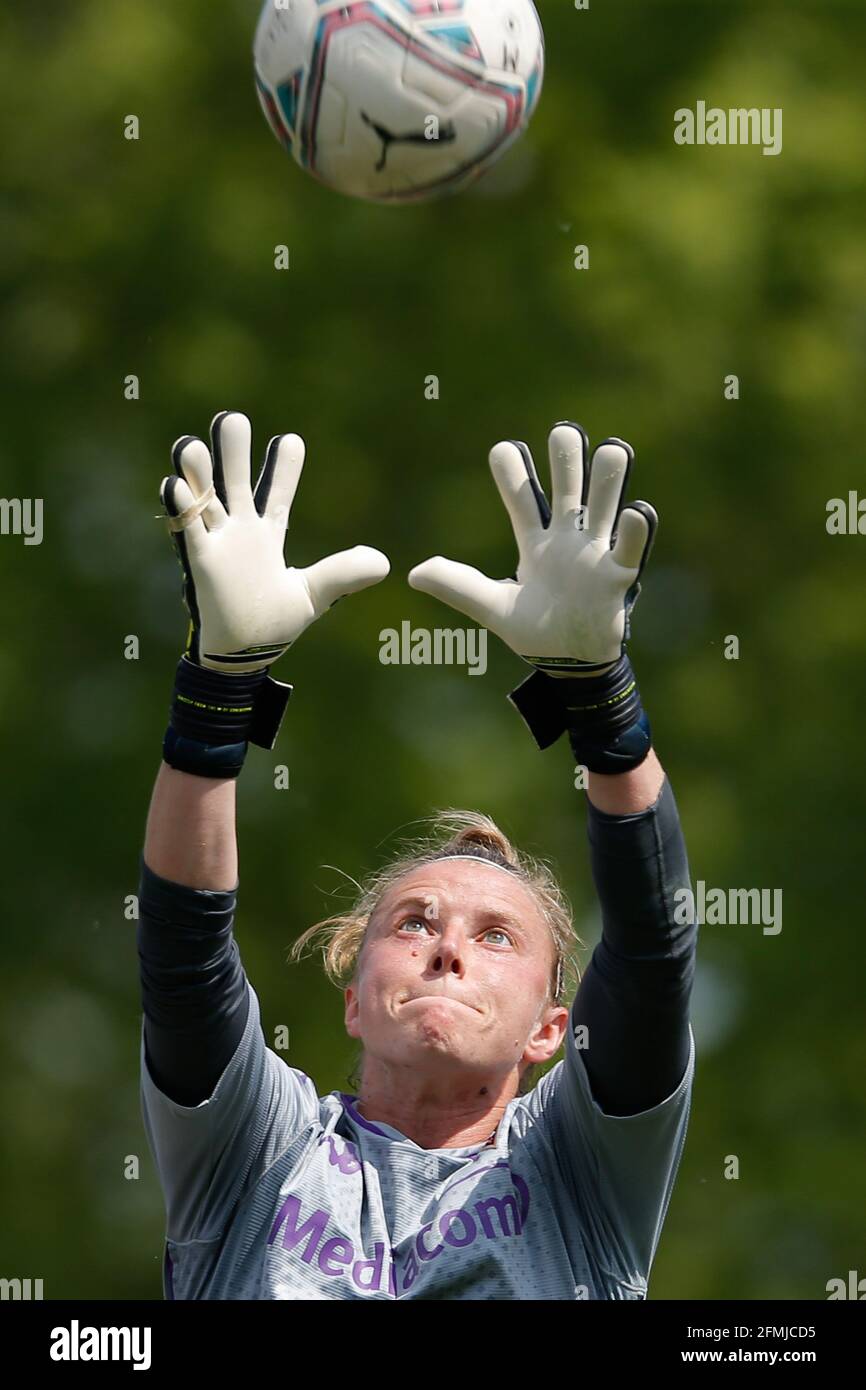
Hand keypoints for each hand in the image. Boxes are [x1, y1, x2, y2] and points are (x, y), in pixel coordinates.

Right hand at [161, 411, 389, 673]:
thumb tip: (383, 562)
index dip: (284, 467)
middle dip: (233, 451)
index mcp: (267, 536)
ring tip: (193, 446)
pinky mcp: (199, 561)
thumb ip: (342, 573)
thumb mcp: (313, 595)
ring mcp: (217, 544)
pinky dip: (181, 507)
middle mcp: (240, 532)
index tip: (291, 440)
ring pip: (205, 498)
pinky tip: (175, 485)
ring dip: (198, 472)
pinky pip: (187, 530)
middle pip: (235, 482)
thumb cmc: (273, 625)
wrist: (242, 657)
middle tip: (232, 419)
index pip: (277, 493)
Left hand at [408, 422, 656, 673]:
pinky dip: (635, 529)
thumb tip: (414, 573)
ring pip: (604, 504)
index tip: (503, 449)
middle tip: (563, 431)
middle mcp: (567, 538)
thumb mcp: (492, 608)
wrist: (570, 664)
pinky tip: (635, 509)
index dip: (513, 472)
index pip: (522, 497)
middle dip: (567, 458)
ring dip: (608, 478)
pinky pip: (630, 548)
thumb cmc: (534, 632)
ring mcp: (595, 553)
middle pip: (568, 487)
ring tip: (611, 451)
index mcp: (535, 542)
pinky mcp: (618, 576)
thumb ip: (458, 587)